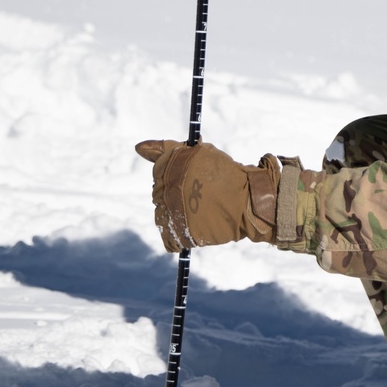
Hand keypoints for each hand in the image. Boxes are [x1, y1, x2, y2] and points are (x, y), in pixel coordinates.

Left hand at [135, 139, 280, 251]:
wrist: (248, 201)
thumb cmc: (225, 174)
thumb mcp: (198, 153)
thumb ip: (167, 148)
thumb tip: (138, 147)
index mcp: (168, 168)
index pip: (159, 170)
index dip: (178, 173)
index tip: (195, 176)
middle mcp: (165, 190)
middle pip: (159, 193)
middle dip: (176, 193)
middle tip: (201, 193)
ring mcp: (170, 213)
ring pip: (161, 215)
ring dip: (177, 213)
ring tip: (199, 209)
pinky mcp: (178, 234)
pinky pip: (168, 238)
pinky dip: (178, 235)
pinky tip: (193, 225)